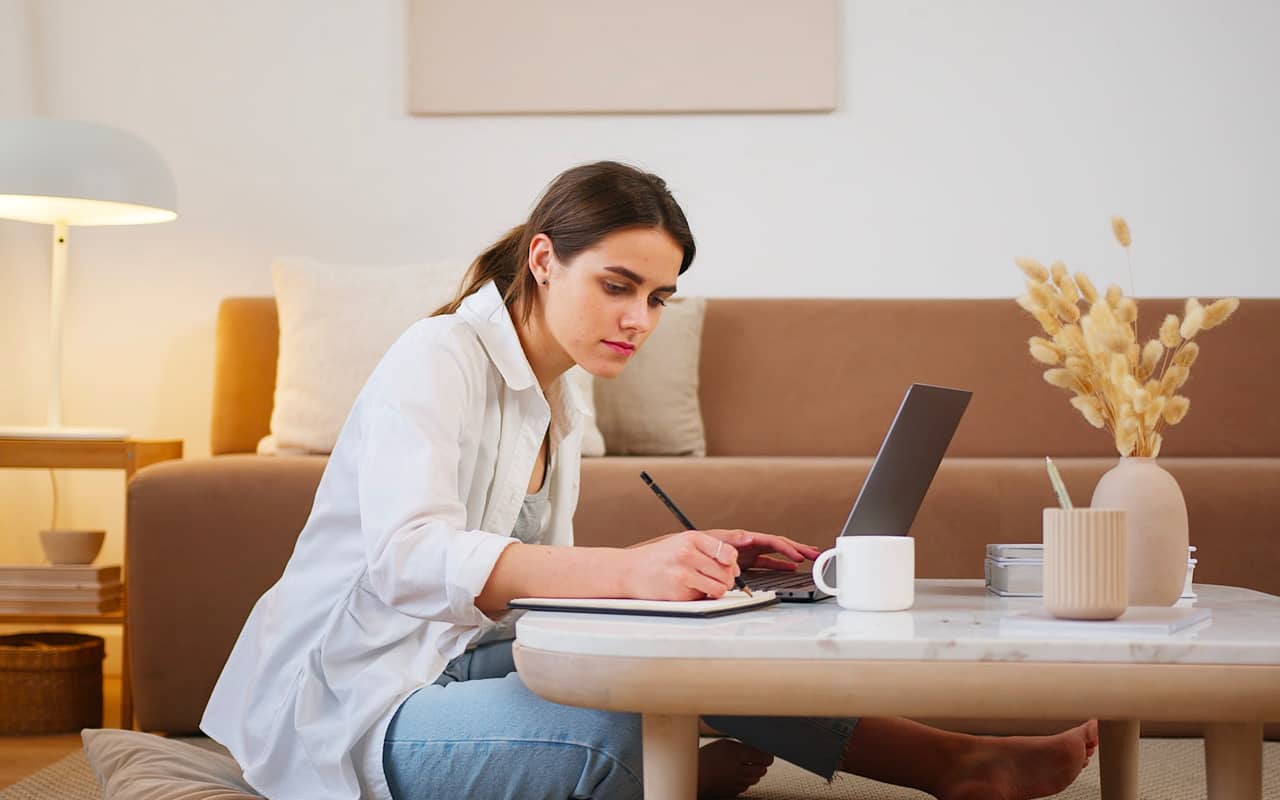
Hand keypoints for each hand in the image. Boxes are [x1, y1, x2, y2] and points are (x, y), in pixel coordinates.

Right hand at [620, 530, 742, 600]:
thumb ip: (709, 549)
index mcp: (691, 538)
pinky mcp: (679, 594)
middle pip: (727, 573)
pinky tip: (687, 589)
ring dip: (715, 590)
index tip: (727, 565)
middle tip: (713, 577)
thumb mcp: (682, 542)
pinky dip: (699, 596)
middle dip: (725, 578)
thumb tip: (734, 566)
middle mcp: (687, 555)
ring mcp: (683, 575)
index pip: (728, 552)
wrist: (629, 571)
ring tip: (702, 584)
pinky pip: (704, 599)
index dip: (731, 563)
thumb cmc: (658, 557)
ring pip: (720, 588)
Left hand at [699, 529, 821, 571]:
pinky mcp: (745, 561)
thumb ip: (731, 539)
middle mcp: (749, 544)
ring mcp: (749, 552)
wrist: (685, 554)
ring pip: (776, 553)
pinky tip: (791, 568)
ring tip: (810, 558)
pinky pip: (768, 562)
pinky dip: (780, 564)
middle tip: (815, 554)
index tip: (798, 556)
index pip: (772, 541)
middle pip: (779, 544)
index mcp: (744, 537)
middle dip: (798, 548)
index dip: (786, 548)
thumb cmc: (698, 545)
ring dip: (793, 555)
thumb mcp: (713, 541)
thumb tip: (748, 537)